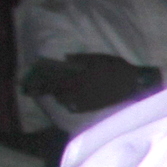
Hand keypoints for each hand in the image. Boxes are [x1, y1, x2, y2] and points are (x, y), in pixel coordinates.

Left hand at [23, 52, 154, 112]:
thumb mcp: (99, 58)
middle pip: (56, 91)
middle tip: (35, 89)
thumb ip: (81, 59)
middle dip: (45, 90)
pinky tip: (67, 101)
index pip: (53, 80)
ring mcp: (85, 100)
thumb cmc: (118, 69)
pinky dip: (68, 103)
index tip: (31, 82)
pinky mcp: (92, 107)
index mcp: (79, 76)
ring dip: (56, 96)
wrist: (135, 85)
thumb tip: (65, 59)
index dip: (41, 81)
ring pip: (64, 100)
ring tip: (51, 93)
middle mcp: (79, 90)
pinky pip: (74, 107)